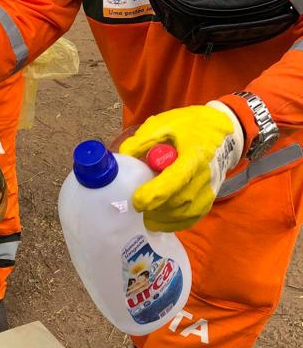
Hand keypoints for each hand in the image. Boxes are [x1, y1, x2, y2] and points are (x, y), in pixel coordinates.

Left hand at [119, 103, 242, 230]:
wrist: (223, 134)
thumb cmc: (190, 127)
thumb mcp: (164, 123)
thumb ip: (143, 139)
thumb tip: (124, 156)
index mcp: (195, 155)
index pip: (176, 179)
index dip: (155, 193)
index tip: (137, 200)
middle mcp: (206, 176)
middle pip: (179, 200)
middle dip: (155, 207)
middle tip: (135, 204)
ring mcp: (209, 191)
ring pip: (183, 213)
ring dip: (161, 217)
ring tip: (144, 210)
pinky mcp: (209, 201)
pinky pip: (190, 219)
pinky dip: (172, 223)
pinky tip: (156, 219)